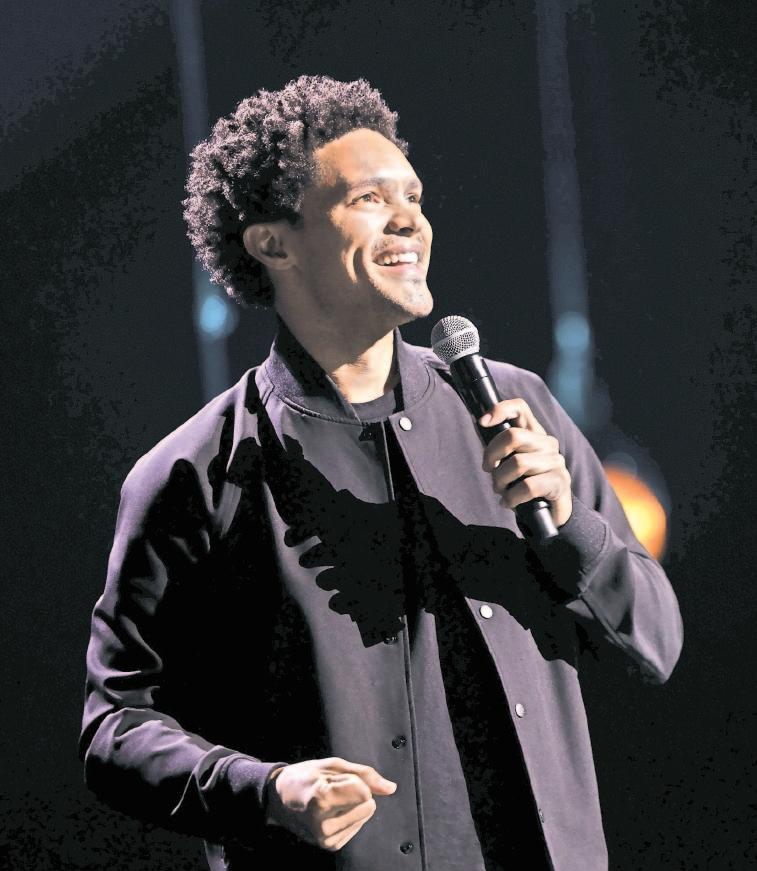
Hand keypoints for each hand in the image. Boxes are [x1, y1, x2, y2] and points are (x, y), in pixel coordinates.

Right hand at [265, 757, 396, 851]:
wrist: (280, 798)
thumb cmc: (306, 776)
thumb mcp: (334, 764)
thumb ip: (365, 775)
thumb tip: (391, 788)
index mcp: (322, 798)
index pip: (364, 792)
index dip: (355, 780)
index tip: (335, 779)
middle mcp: (324, 823)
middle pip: (367, 804)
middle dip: (356, 793)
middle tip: (332, 789)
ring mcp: (326, 837)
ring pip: (364, 815)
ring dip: (353, 805)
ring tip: (330, 800)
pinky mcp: (330, 845)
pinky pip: (357, 826)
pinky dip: (350, 816)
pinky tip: (332, 811)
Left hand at [480, 398, 572, 527]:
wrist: (550, 514)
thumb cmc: (525, 485)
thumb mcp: (510, 463)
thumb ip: (501, 448)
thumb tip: (482, 428)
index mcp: (534, 433)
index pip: (520, 408)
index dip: (499, 410)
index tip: (482, 423)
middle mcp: (547, 443)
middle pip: (513, 436)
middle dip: (492, 455)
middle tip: (489, 470)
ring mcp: (556, 462)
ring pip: (517, 463)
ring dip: (501, 481)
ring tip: (500, 490)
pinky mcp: (559, 482)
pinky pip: (528, 487)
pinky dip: (512, 497)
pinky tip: (508, 502)